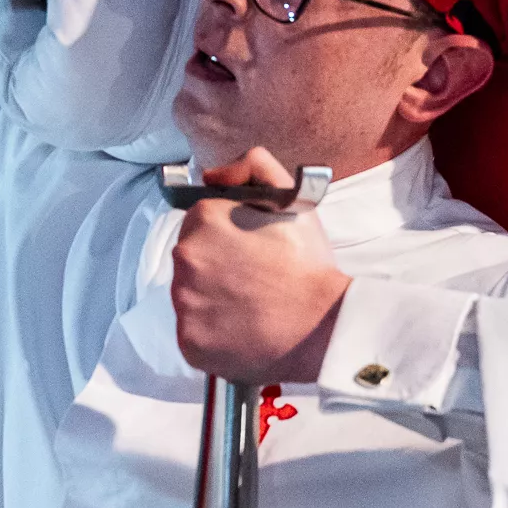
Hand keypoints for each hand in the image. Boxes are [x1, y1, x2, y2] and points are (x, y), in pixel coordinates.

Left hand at [170, 148, 350, 384]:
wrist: (323, 325)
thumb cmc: (309, 265)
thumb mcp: (291, 199)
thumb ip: (253, 167)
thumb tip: (212, 175)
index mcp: (204, 220)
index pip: (201, 226)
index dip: (228, 240)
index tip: (251, 255)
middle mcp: (185, 258)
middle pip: (193, 262)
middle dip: (218, 270)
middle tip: (254, 283)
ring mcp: (184, 303)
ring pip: (192, 299)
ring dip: (214, 302)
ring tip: (251, 309)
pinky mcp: (190, 341)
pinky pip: (194, 335)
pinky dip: (214, 336)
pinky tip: (243, 332)